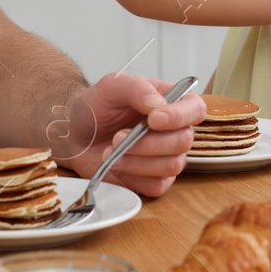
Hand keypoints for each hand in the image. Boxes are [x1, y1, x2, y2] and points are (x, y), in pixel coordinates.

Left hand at [56, 71, 205, 196]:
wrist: (75, 131)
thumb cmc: (98, 105)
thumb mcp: (113, 85)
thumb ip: (138, 89)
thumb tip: (159, 106)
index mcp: (172, 103)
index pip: (195, 109)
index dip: (179, 117)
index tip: (153, 119)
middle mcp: (175, 131)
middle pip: (183, 142)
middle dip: (148, 142)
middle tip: (118, 137)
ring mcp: (166, 158)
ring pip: (171, 166)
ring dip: (137, 160)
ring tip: (112, 150)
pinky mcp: (152, 180)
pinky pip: (156, 186)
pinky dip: (133, 176)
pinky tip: (115, 164)